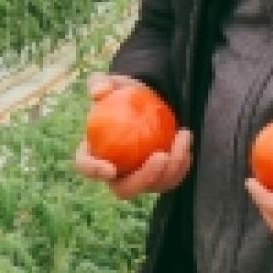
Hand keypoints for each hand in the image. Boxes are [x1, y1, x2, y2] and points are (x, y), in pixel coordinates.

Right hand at [72, 73, 192, 200]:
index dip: (94, 171)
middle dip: (143, 179)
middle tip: (160, 156)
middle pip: (123, 189)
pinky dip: (181, 165)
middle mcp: (113, 175)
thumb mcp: (113, 83)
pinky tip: (187, 144)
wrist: (145, 102)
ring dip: (171, 169)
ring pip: (152, 186)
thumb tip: (99, 92)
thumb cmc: (124, 94)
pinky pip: (170, 179)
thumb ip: (101, 83)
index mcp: (92, 154)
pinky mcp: (157, 179)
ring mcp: (137, 179)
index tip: (110, 167)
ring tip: (182, 139)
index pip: (86, 167)